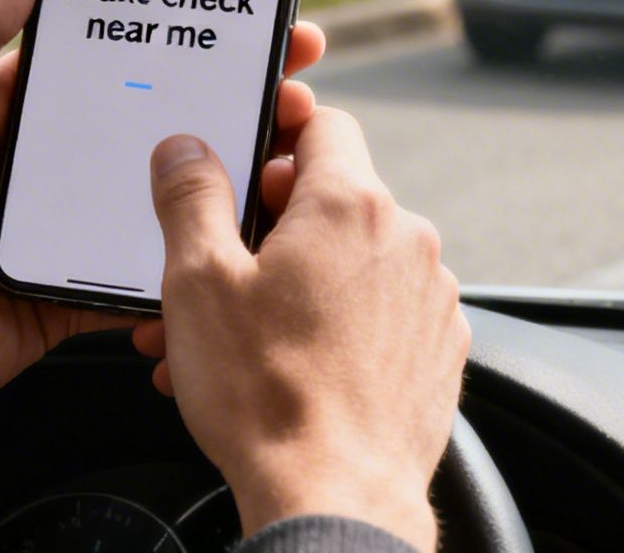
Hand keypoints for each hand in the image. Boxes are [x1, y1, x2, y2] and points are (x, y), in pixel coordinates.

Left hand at [0, 0, 327, 433]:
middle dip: (223, 99)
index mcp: (10, 107)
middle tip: (290, 85)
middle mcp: (46, 160)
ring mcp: (67, 226)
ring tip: (284, 156)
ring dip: (222, 177)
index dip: (175, 32)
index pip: (110, 54)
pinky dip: (193, 257)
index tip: (241, 13)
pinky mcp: (77, 288)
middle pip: (153, 119)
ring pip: (164, 193)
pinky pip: (148, 268)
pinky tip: (245, 236)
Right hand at [132, 109, 468, 552]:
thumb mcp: (199, 281)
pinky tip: (284, 368)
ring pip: (352, 265)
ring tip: (236, 340)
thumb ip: (191, 197)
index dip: (275, 139)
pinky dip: (335, 328)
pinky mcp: (437, 352)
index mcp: (351, 204)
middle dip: (268, 230)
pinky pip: (380, 316)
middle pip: (332, 201)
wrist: (336, 499)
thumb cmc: (270, 396)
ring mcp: (430, 298)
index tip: (242, 169)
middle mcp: (406, 240)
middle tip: (215, 274)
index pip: (323, 124)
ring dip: (295, 286)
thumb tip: (186, 149)